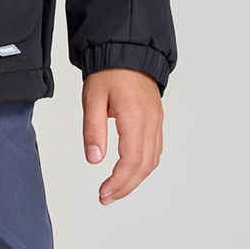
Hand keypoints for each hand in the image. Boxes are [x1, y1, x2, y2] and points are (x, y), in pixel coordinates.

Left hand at [82, 69, 163, 205]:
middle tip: (106, 197)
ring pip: (152, 160)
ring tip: (116, 190)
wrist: (128, 51)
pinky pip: (155, 150)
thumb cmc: (109, 71)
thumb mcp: (93, 98)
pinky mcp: (156, 120)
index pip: (131, 160)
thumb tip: (93, 159)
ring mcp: (156, 122)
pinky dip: (143, 166)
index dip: (118, 182)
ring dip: (135, 179)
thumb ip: (93, 130)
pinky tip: (130, 172)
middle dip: (126, 186)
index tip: (103, 193)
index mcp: (134, 117)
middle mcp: (150, 122)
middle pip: (144, 166)